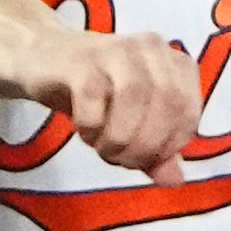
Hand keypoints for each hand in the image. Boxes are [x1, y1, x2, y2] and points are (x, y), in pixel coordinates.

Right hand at [8, 20, 205, 176]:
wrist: (41, 59)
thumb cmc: (97, 93)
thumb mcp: (133, 125)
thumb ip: (158, 153)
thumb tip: (174, 181)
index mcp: (175, 64)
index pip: (189, 115)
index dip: (169, 148)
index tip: (144, 160)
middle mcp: (152, 49)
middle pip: (169, 104)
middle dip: (147, 146)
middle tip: (122, 160)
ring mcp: (116, 50)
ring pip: (134, 96)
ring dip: (120, 138)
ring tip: (104, 149)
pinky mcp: (81, 61)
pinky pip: (93, 100)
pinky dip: (90, 127)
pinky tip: (84, 132)